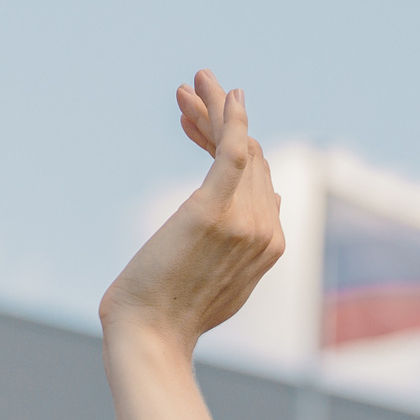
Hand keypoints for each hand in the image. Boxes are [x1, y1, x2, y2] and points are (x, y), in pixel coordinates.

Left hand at [99, 71, 284, 352]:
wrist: (149, 337)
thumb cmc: (168, 318)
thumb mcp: (213, 283)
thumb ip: (235, 252)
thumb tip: (245, 221)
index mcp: (270, 248)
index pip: (259, 180)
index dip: (229, 148)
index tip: (190, 127)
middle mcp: (266, 231)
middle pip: (253, 158)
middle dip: (218, 122)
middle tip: (186, 96)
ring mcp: (245, 221)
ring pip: (240, 148)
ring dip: (216, 110)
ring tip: (193, 82)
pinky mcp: (215, 211)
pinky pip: (233, 151)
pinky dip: (230, 119)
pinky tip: (226, 93)